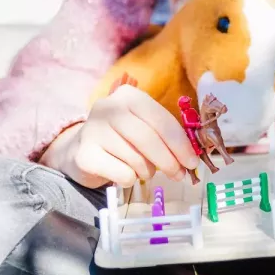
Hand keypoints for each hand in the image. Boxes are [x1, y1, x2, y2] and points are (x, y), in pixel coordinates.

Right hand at [40, 85, 198, 187]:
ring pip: (136, 159)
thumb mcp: (145, 125)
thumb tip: (191, 157)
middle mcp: (108, 107)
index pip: (161, 120)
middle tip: (180, 174)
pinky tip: (124, 173)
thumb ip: (167, 135)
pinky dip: (130, 179)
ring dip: (148, 171)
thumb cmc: (123, 137)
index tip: (192, 161)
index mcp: (129, 96)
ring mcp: (93, 130)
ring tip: (145, 169)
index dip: (180, 143)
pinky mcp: (84, 155)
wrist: (82, 149)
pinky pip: (122, 174)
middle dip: (169, 160)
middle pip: (149, 138)